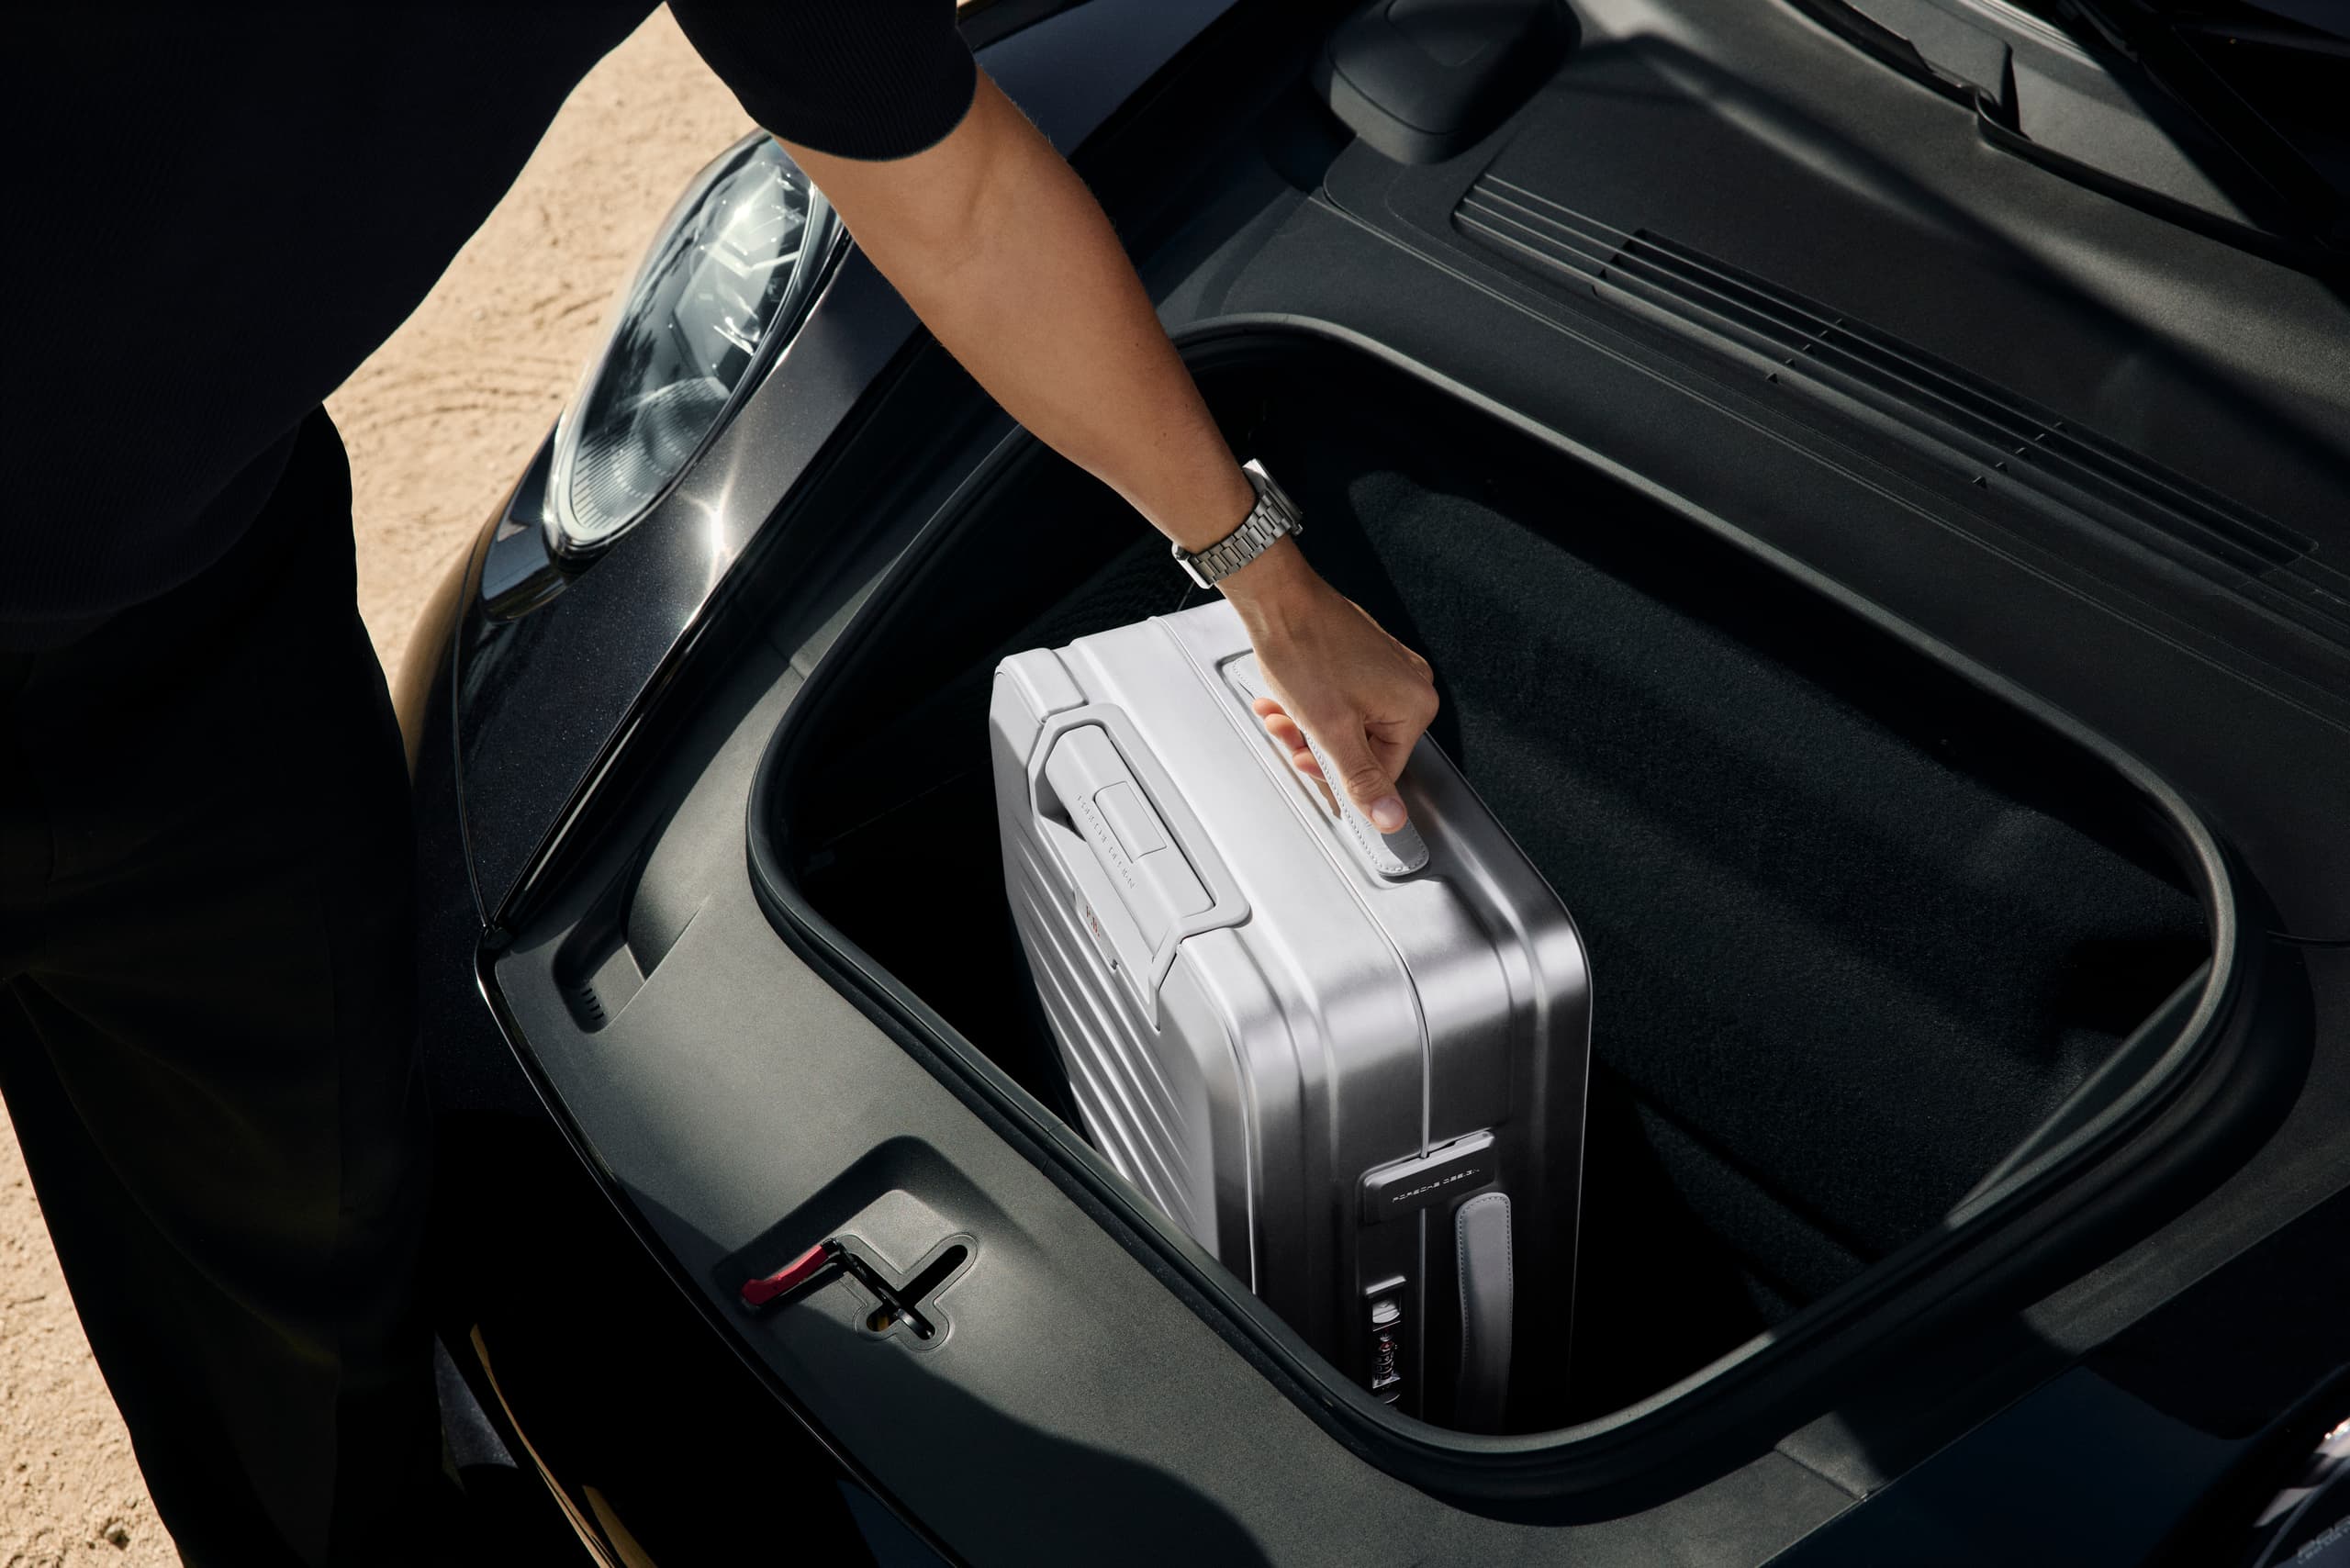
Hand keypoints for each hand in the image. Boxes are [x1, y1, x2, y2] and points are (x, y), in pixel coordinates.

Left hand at [1218, 537, 1437, 830]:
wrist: (1277, 598)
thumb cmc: (1305, 647)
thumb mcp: (1331, 729)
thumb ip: (1361, 778)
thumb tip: (1390, 818)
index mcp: (1414, 704)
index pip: (1383, 769)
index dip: (1338, 775)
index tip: (1308, 765)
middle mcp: (1410, 685)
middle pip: (1363, 747)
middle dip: (1316, 746)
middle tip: (1289, 735)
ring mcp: (1388, 670)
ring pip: (1346, 725)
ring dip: (1307, 728)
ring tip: (1280, 715)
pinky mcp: (1364, 660)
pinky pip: (1342, 700)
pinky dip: (1310, 706)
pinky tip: (1284, 700)